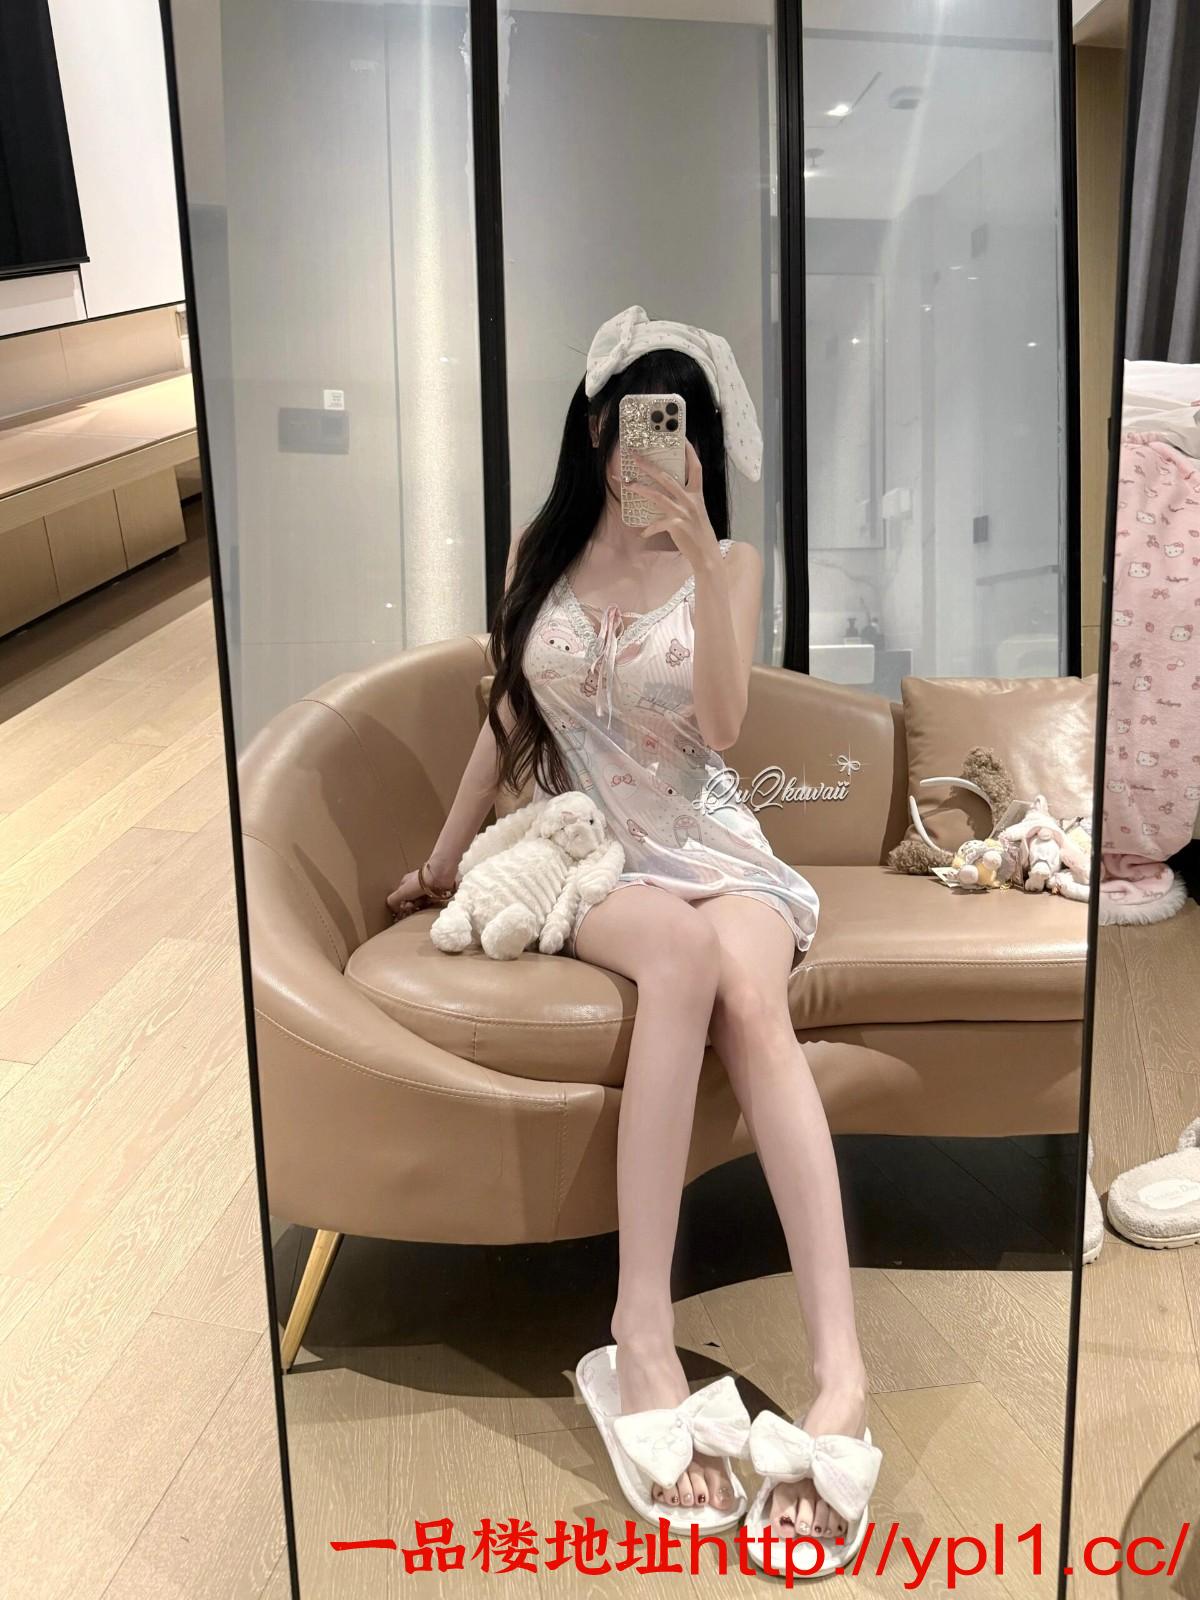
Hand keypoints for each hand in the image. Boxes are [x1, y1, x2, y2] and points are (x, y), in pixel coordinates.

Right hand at [386, 861, 454, 918]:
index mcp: (406, 883)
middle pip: (411, 901)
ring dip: (420, 906)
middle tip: (412, 906)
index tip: (403, 908)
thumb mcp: (402, 892)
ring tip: (421, 904)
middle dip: (411, 906)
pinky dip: (429, 905)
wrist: (439, 877)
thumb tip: (393, 909)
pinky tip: (429, 903)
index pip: (400, 897)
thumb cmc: (419, 882)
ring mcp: (426, 889)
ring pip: (420, 903)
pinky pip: (430, 903)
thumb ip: (393, 900)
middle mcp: (415, 885)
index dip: (401, 904)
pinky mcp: (435, 893)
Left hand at [632, 438, 719, 574]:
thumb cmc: (698, 532)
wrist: (706, 553)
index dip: (689, 451)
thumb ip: (683, 499)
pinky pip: (658, 524)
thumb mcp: (695, 511)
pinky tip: (642, 533)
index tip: (681, 437)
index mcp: (696, 494)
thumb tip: (665, 490)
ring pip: (658, 495)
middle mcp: (690, 500)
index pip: (695, 467)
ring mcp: (683, 512)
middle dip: (649, 466)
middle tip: (634, 456)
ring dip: (640, 488)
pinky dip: (649, 528)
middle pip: (667, 477)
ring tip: (626, 483)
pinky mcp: (677, 526)